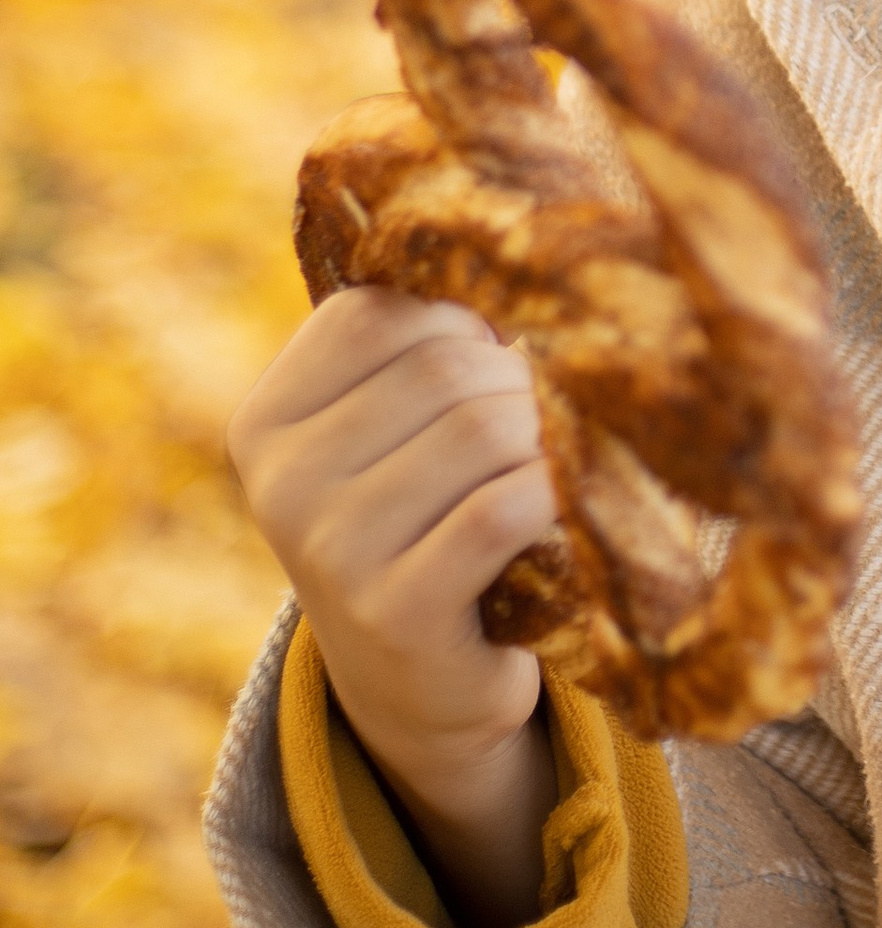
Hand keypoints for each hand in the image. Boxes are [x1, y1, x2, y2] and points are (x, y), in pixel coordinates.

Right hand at [228, 285, 559, 927]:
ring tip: (554, 476)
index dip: (470, 324)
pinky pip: (505, 507)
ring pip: (485, 430)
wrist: (424, 687)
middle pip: (450, 368)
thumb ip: (424, 344)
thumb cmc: (425, 524)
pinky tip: (566, 521)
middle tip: (544, 434)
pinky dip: (556, 502)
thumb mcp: (396, 427)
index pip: (387, 309)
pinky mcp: (392, 609)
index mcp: (269, 416)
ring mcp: (328, 548)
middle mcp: (279, 478)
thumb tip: (529, 240)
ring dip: (548, 445)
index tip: (497, 366)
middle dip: (523, 387)